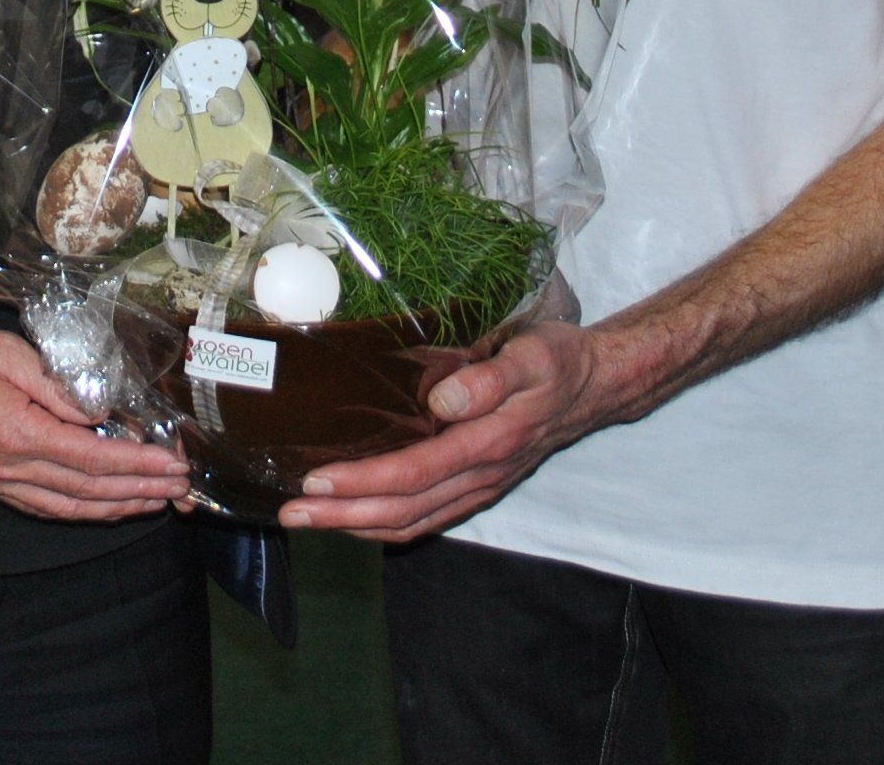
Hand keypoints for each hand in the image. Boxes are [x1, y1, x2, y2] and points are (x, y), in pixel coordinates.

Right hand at [0, 322, 191, 521]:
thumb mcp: (9, 353)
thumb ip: (58, 385)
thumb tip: (101, 412)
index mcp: (17, 433)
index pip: (94, 458)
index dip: (140, 466)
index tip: (174, 465)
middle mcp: (8, 468)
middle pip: (88, 490)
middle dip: (140, 491)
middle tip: (179, 490)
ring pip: (67, 507)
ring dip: (115, 508)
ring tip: (153, 503)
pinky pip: (42, 507)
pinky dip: (79, 511)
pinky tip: (102, 506)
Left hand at [280, 321, 615, 541]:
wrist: (592, 387)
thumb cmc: (556, 363)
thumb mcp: (532, 356)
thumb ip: (489, 379)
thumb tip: (442, 400)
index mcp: (488, 443)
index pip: (413, 473)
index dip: (362, 483)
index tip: (316, 482)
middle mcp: (480, 476)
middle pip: (403, 510)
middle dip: (342, 517)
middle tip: (290, 514)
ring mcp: (478, 488)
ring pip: (411, 522)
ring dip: (356, 527)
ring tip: (308, 521)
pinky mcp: (475, 488)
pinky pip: (425, 520)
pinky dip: (384, 526)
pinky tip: (354, 519)